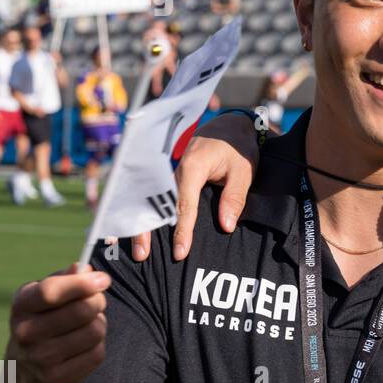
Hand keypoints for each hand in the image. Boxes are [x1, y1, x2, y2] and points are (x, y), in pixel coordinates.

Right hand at [9, 264, 109, 382]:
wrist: (30, 357)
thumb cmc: (48, 313)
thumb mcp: (50, 290)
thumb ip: (68, 277)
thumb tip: (83, 268)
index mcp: (21, 304)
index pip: (51, 292)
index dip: (82, 284)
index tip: (103, 279)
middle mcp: (24, 332)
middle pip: (81, 311)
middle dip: (98, 301)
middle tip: (98, 301)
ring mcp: (38, 358)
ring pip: (94, 332)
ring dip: (100, 323)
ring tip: (89, 323)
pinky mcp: (55, 378)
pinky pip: (97, 355)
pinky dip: (99, 346)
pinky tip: (85, 344)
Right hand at [130, 113, 258, 261]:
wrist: (230, 125)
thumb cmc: (238, 148)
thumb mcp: (244, 171)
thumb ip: (234, 198)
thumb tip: (226, 227)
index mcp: (192, 166)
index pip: (184, 204)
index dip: (182, 230)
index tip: (180, 252)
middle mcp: (174, 168)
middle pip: (158, 204)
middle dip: (147, 231)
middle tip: (141, 256)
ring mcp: (169, 171)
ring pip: (153, 202)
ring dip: (143, 225)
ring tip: (138, 251)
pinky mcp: (170, 175)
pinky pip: (157, 197)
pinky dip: (148, 214)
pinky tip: (142, 231)